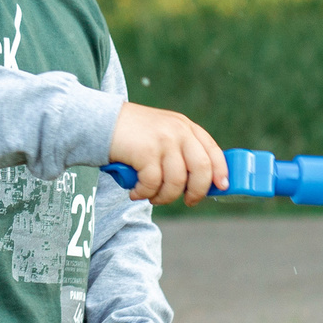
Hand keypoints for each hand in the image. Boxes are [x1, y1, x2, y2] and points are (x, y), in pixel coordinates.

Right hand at [107, 102, 226, 205]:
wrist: (100, 121)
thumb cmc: (133, 135)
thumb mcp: (163, 134)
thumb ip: (181, 151)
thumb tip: (198, 183)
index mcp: (186, 127)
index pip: (213, 151)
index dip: (220, 172)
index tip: (221, 187)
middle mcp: (179, 132)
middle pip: (201, 169)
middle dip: (197, 191)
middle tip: (188, 201)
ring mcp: (163, 140)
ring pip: (177, 181)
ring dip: (165, 197)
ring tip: (152, 197)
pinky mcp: (146, 151)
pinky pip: (153, 183)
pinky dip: (144, 193)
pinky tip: (135, 192)